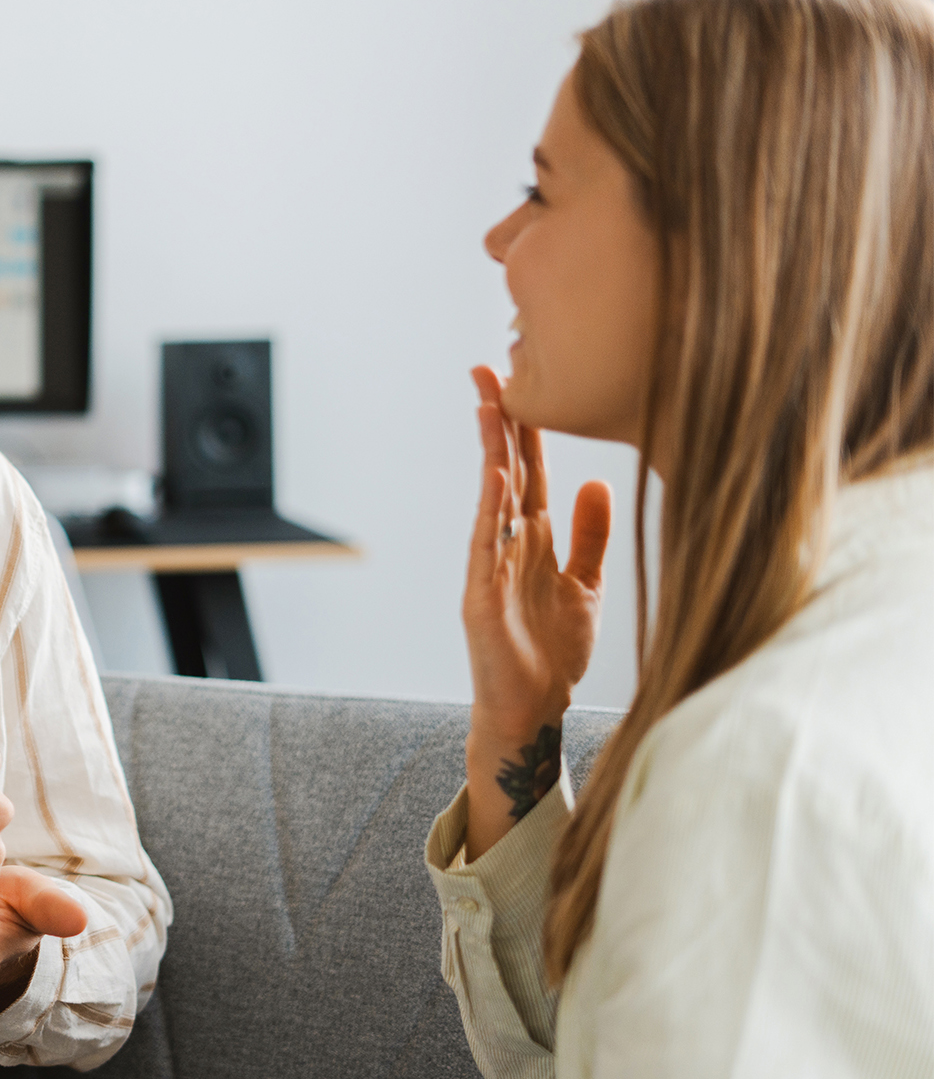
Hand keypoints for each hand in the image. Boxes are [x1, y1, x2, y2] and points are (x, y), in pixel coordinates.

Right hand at [461, 367, 610, 855]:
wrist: (532, 709)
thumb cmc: (552, 654)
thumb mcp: (584, 585)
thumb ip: (589, 536)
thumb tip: (598, 481)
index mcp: (537, 540)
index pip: (530, 470)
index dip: (527, 426)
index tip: (521, 379)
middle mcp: (510, 544)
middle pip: (505, 470)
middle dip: (499, 419)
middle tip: (489, 368)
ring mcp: (491, 566)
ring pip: (492, 497)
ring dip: (491, 450)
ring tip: (489, 405)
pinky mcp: (480, 595)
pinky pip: (486, 542)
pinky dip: (491, 506)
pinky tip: (496, 473)